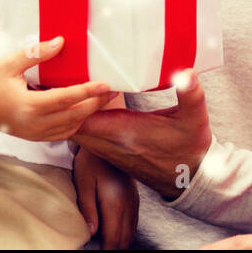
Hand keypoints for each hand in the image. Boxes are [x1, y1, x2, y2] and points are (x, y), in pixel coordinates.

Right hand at [0, 37, 114, 140]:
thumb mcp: (10, 63)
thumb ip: (37, 53)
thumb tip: (60, 42)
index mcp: (28, 106)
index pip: (66, 99)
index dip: (88, 92)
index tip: (106, 84)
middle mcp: (32, 124)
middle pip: (73, 116)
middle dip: (95, 103)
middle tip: (112, 91)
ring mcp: (32, 133)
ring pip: (69, 128)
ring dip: (87, 114)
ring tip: (101, 99)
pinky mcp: (32, 136)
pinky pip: (60, 134)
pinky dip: (74, 123)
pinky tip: (82, 111)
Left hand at [72, 71, 211, 199]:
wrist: (188, 179)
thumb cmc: (190, 147)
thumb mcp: (195, 118)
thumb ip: (191, 94)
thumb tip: (188, 73)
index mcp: (126, 132)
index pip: (85, 118)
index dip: (73, 100)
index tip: (67, 78)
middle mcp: (111, 143)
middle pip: (71, 124)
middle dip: (62, 103)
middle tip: (56, 76)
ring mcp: (108, 150)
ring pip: (75, 132)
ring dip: (67, 112)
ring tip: (61, 86)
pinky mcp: (110, 152)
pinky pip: (84, 136)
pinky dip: (76, 122)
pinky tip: (78, 105)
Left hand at [73, 148, 138, 248]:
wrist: (112, 139)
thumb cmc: (92, 161)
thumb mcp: (83, 183)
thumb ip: (88, 208)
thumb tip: (91, 232)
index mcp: (116, 203)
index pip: (114, 238)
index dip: (106, 250)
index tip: (97, 252)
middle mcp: (128, 205)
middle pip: (124, 238)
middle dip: (113, 248)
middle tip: (100, 250)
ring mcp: (133, 201)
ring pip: (130, 232)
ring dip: (120, 242)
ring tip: (106, 246)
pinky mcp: (134, 198)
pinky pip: (133, 222)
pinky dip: (125, 233)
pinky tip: (115, 233)